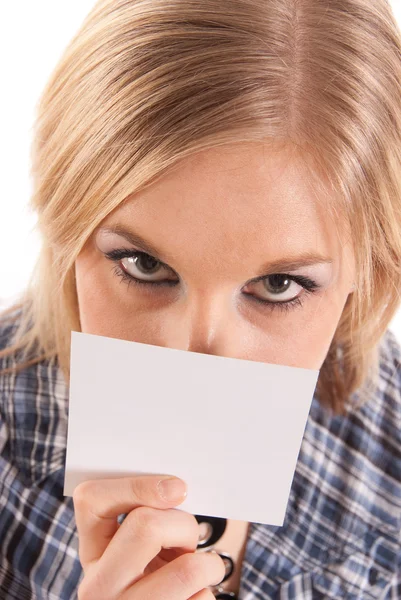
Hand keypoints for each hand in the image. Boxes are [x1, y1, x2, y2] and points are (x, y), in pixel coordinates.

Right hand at [73, 474, 224, 598]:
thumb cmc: (153, 579)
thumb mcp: (138, 547)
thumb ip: (147, 515)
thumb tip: (176, 489)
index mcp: (92, 553)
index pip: (92, 499)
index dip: (138, 485)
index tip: (177, 488)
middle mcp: (99, 585)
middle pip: (146, 525)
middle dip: (185, 526)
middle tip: (187, 542)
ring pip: (187, 569)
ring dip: (208, 564)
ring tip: (202, 570)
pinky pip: (202, 598)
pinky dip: (209, 591)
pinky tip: (194, 595)